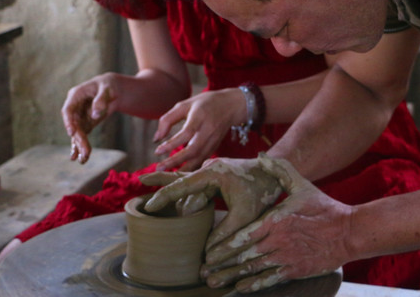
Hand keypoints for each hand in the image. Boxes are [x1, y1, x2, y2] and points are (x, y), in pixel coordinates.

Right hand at [61, 73, 119, 163]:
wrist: (113, 89)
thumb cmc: (109, 85)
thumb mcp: (108, 89)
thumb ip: (101, 100)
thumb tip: (95, 114)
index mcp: (76, 95)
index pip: (68, 110)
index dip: (68, 121)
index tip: (72, 132)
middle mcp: (74, 107)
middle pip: (73, 125)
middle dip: (78, 139)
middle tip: (85, 152)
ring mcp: (79, 116)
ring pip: (77, 133)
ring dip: (80, 146)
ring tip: (84, 159)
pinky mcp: (85, 124)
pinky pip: (82, 136)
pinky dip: (82, 146)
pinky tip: (81, 158)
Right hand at [141, 157, 282, 248]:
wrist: (275, 174)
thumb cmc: (261, 192)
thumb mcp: (244, 215)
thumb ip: (224, 233)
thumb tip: (206, 252)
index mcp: (212, 173)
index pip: (182, 185)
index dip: (164, 196)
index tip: (149, 206)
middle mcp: (208, 168)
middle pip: (181, 183)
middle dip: (164, 189)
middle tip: (145, 194)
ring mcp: (210, 171)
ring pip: (188, 189)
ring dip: (181, 200)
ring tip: (166, 205)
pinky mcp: (214, 177)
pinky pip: (194, 188)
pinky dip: (185, 196)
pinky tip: (171, 199)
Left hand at [153, 88, 247, 170]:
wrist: (231, 105)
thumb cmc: (204, 103)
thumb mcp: (185, 105)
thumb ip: (168, 119)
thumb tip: (156, 138)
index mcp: (200, 116)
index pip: (186, 133)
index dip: (172, 144)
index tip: (157, 151)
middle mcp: (209, 130)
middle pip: (193, 150)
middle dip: (176, 161)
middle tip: (159, 168)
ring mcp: (214, 140)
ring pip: (199, 158)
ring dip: (183, 169)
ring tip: (167, 175)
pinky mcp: (216, 147)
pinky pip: (203, 160)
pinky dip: (192, 168)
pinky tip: (180, 173)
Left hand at [202, 154, 352, 292]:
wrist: (349, 231)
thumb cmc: (324, 208)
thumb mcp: (301, 185)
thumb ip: (280, 170)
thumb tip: (261, 156)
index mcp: (275, 221)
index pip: (242, 235)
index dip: (223, 246)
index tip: (208, 252)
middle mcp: (277, 241)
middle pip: (242, 256)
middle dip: (221, 265)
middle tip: (204, 271)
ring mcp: (286, 258)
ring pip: (252, 270)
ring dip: (231, 277)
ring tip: (214, 283)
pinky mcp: (295, 270)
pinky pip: (270, 280)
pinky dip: (253, 285)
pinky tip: (240, 288)